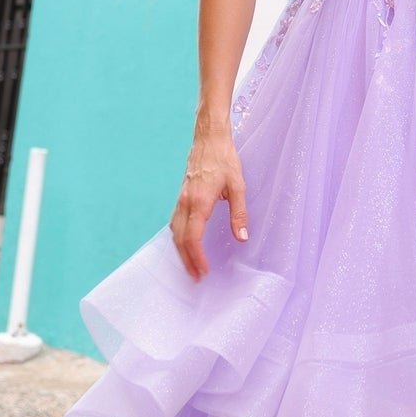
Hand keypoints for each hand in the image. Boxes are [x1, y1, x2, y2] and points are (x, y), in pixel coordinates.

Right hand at [169, 131, 248, 280]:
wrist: (208, 139)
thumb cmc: (224, 159)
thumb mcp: (238, 186)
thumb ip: (239, 213)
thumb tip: (241, 237)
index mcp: (199, 202)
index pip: (192, 237)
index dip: (196, 257)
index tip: (204, 270)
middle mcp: (185, 202)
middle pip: (179, 239)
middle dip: (186, 260)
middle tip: (195, 277)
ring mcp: (180, 199)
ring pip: (174, 231)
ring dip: (180, 251)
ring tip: (190, 266)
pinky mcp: (181, 196)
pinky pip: (174, 222)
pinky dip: (178, 238)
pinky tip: (184, 244)